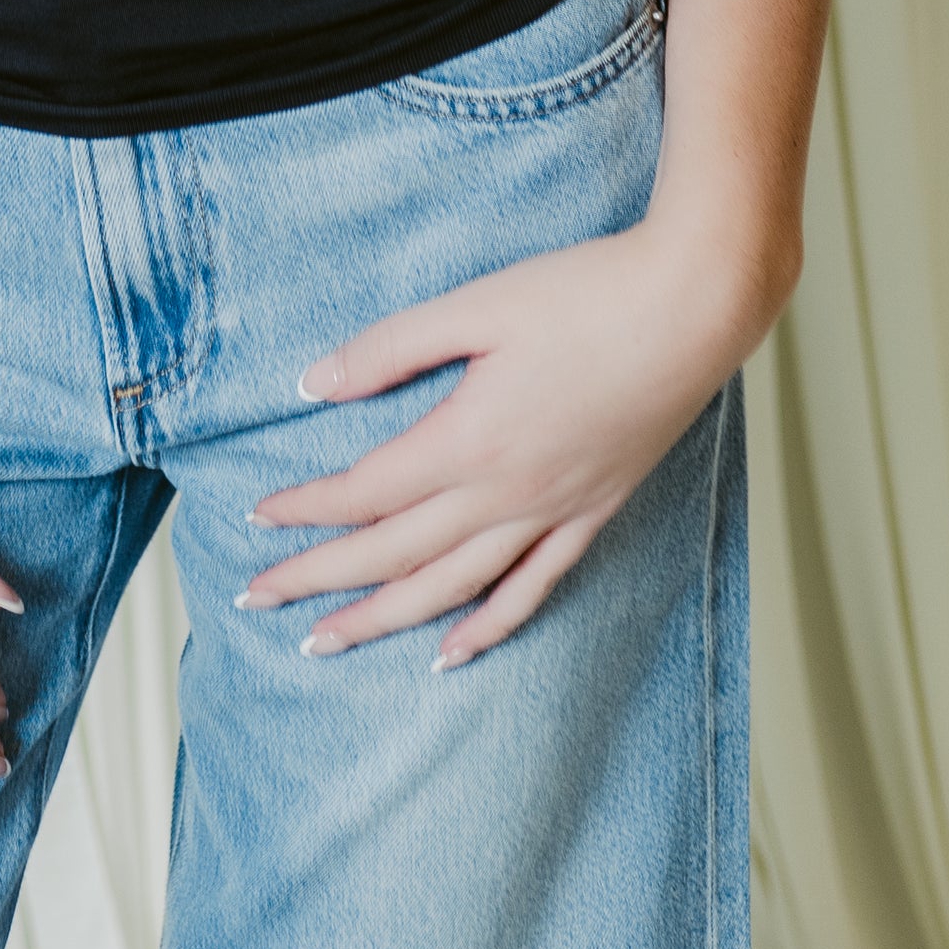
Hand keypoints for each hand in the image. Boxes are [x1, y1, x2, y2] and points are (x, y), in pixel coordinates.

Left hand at [239, 218, 756, 668]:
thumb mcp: (476, 304)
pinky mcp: (593, 513)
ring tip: (326, 643)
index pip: (366, 492)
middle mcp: (506, 494)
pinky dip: (485, 628)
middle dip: (319, 579)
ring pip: (452, 588)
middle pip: (394, 554)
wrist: (692, 308)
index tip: (256, 521)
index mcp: (469, 440)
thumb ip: (391, 348)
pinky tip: (449, 654)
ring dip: (383, 620)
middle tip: (258, 599)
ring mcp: (553, 512)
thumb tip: (314, 383)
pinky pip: (532, 590)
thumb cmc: (585, 294)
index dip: (306, 510)